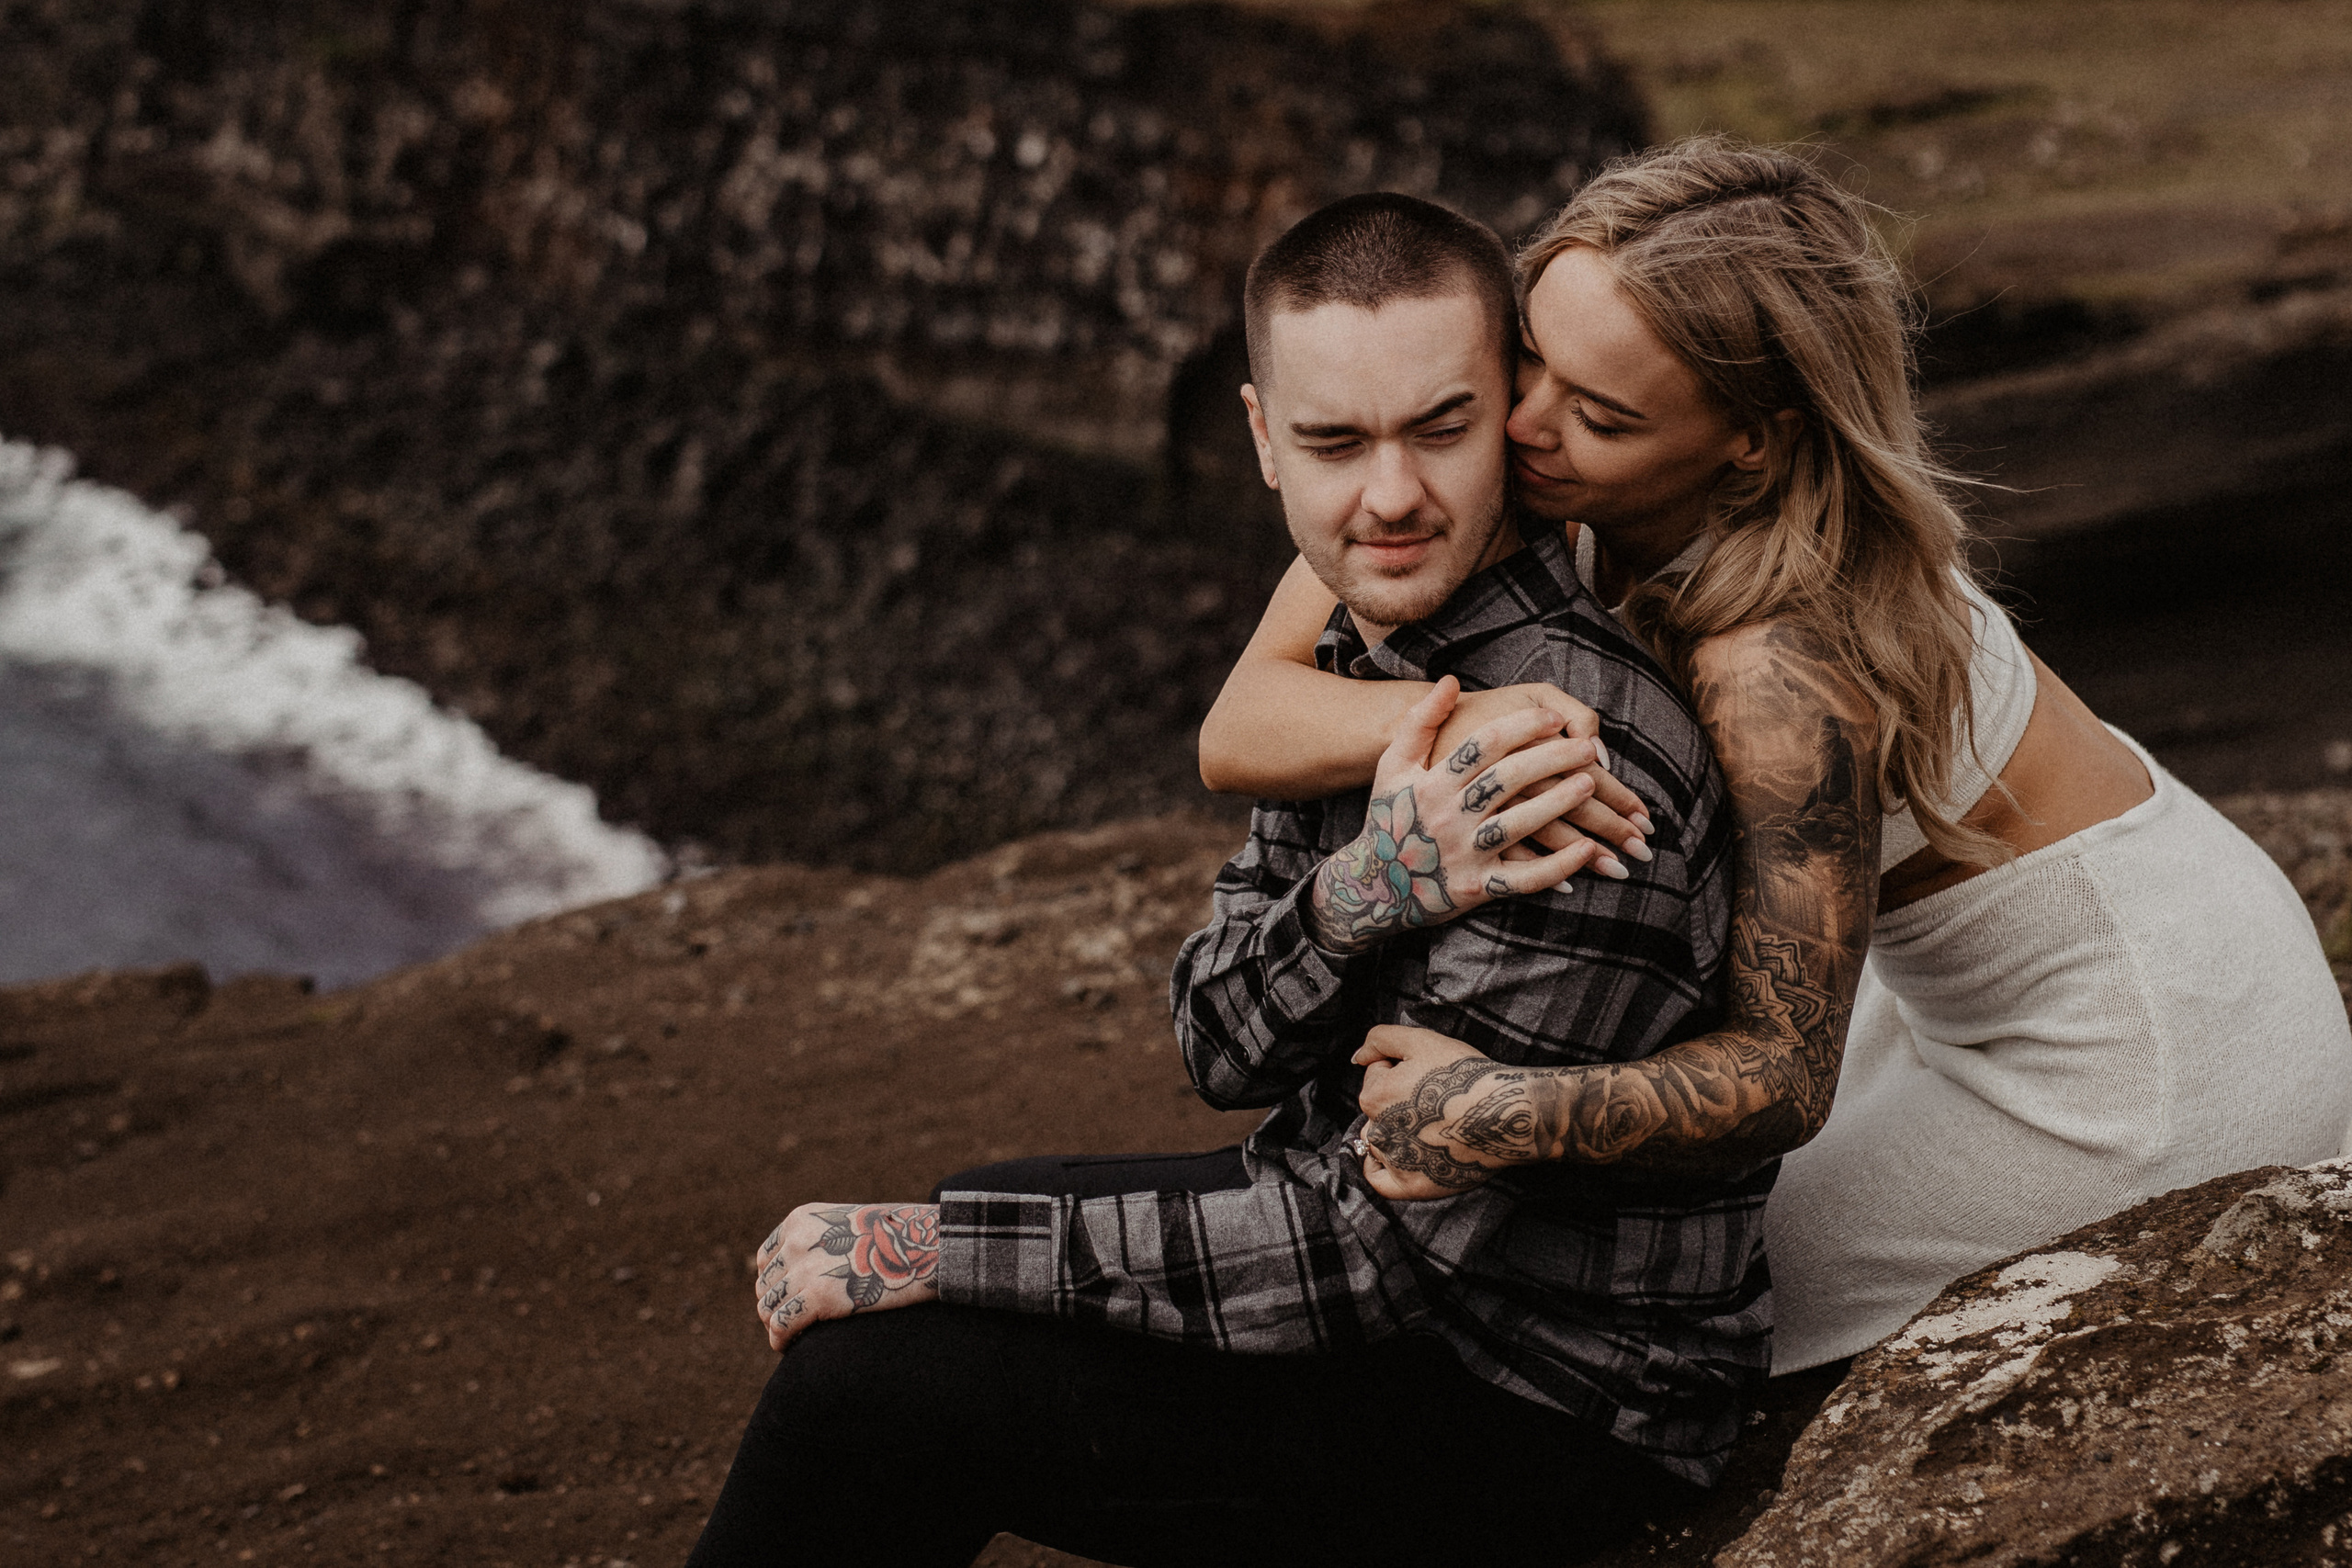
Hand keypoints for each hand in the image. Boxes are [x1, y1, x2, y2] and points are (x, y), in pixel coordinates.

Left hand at [751, 1202, 940, 1351]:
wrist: (930, 1244)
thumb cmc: (899, 1239)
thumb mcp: (851, 1225)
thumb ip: (822, 1243)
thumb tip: (804, 1278)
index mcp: (803, 1219)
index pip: (766, 1258)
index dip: (774, 1284)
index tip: (787, 1301)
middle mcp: (798, 1241)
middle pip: (765, 1286)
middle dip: (776, 1307)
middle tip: (794, 1325)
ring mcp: (806, 1269)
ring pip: (767, 1309)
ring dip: (777, 1326)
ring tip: (792, 1338)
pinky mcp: (818, 1297)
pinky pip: (781, 1326)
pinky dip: (780, 1341)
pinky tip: (789, 1347)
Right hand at [1305, 677, 1617, 954]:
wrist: (1372, 888)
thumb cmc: (1389, 818)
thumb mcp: (1393, 767)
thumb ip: (1420, 722)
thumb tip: (1451, 682)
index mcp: (1431, 783)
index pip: (1485, 744)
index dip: (1524, 726)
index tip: (1556, 718)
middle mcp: (1447, 817)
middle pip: (1508, 779)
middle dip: (1553, 758)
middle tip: (1587, 748)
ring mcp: (1463, 854)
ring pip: (1519, 824)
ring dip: (1559, 803)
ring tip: (1591, 783)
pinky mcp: (1477, 888)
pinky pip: (1524, 878)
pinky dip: (1557, 866)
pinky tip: (1584, 850)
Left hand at [1353, 1025, 1555, 1199]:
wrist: (1506, 1114)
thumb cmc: (1466, 1075)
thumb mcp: (1422, 1040)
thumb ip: (1380, 1039)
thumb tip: (1358, 1056)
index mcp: (1374, 1096)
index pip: (1376, 1076)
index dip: (1400, 1069)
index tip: (1427, 1075)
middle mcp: (1378, 1132)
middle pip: (1376, 1110)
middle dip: (1396, 1102)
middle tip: (1433, 1102)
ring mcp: (1394, 1162)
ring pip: (1379, 1142)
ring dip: (1394, 1133)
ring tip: (1430, 1126)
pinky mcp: (1412, 1186)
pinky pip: (1380, 1181)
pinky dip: (1383, 1169)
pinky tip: (1399, 1158)